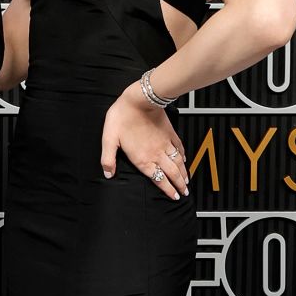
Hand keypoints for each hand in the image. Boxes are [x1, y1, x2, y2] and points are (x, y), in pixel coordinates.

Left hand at [99, 82, 187, 200]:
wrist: (140, 99)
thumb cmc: (122, 117)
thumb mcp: (109, 139)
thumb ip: (108, 159)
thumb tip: (108, 173)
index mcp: (142, 158)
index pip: (158, 178)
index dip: (167, 189)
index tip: (174, 196)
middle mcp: (156, 154)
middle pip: (171, 173)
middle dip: (179, 185)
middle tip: (184, 193)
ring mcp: (165, 144)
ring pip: (177, 162)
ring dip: (183, 173)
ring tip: (187, 181)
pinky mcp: (170, 133)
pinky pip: (179, 147)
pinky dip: (183, 156)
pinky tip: (185, 159)